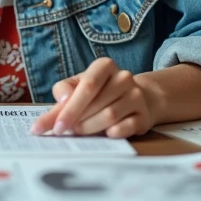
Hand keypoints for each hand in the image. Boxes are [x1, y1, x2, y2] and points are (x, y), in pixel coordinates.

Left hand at [29, 58, 156, 138]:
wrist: (133, 98)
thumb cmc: (99, 92)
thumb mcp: (78, 85)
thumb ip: (63, 94)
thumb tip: (57, 108)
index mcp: (105, 66)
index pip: (88, 85)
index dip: (70, 108)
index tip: (56, 126)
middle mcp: (124, 77)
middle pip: (97, 103)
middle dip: (77, 120)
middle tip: (64, 131)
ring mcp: (136, 96)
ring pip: (110, 116)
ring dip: (91, 128)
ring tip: (80, 132)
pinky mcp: (144, 115)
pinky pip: (127, 127)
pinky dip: (113, 133)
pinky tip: (105, 134)